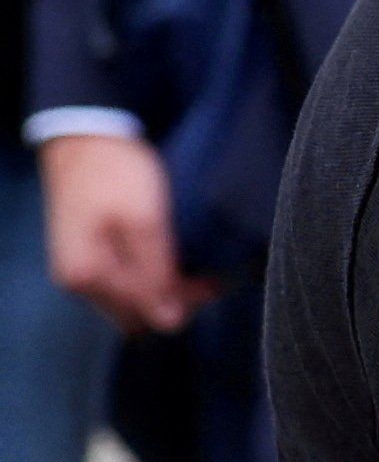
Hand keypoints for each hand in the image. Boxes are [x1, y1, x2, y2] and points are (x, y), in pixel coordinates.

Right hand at [41, 132, 194, 336]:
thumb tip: (170, 322)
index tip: (216, 282)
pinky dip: (153, 276)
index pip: (145, 316)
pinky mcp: (90, 256)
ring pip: (133, 299)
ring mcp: (82, 270)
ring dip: (167, 289)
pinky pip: (126, 281)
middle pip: (137, 313)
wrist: (87, 139)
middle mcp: (78, 282)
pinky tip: (175, 260)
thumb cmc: (115, 175)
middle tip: (214, 277)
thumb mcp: (143, 221)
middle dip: (176, 300)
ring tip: (201, 270)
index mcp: (87, 276)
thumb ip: (155, 273)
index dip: (184, 303)